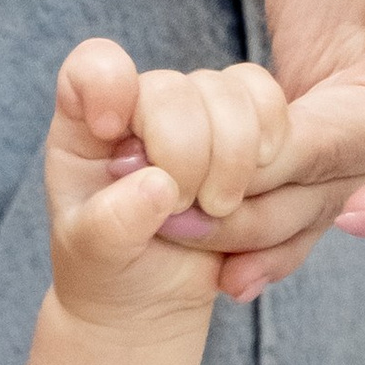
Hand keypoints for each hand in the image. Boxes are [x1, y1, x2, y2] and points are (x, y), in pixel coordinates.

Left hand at [43, 38, 292, 333]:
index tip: (108, 130)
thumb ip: (110, 224)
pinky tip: (247, 198)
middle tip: (182, 212)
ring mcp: (199, 111)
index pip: (92, 67)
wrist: (151, 297)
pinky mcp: (246, 127)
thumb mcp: (92, 258)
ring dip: (236, 164)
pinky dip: (273, 160)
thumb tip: (158, 187)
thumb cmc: (108, 269)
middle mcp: (144, 105)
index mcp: (88, 124)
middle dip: (189, 159)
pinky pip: (276, 112)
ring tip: (216, 212)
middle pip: (180, 90)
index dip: (107, 84)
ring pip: (238, 96)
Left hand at [179, 0, 364, 292]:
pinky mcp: (297, 106)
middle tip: (203, 209)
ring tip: (169, 228)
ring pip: (305, 204)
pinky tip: (166, 226)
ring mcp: (358, 113)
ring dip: (241, 225)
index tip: (362, 208)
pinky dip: (221, 206)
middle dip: (287, 209)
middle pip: (362, 192)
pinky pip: (266, 178)